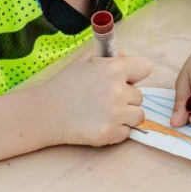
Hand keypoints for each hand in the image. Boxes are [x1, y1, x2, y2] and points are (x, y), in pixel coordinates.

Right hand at [35, 53, 150, 146]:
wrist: (46, 113)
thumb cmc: (65, 85)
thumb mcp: (85, 61)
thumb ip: (108, 58)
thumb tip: (125, 57)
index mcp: (113, 69)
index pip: (145, 68)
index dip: (135, 73)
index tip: (126, 79)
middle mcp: (118, 91)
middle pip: (139, 96)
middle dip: (126, 97)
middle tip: (105, 99)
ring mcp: (116, 114)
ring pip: (138, 115)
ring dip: (126, 115)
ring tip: (105, 112)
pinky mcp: (110, 133)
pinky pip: (127, 132)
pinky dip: (117, 130)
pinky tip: (100, 123)